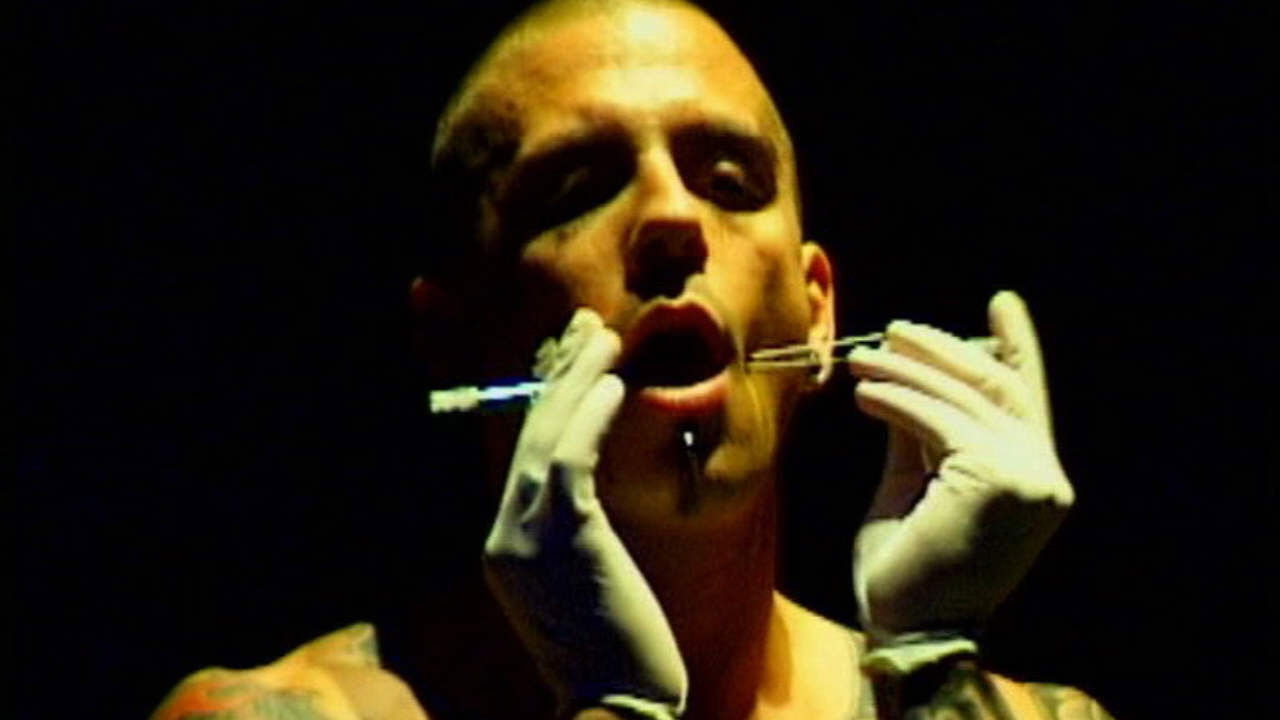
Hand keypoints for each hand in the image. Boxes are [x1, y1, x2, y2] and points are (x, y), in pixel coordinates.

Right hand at [483, 309, 687, 718]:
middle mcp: (504, 538)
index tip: (572, 360)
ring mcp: (527, 540)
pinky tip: (614, 384)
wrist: (616, 710)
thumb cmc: (613, 655)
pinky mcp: (565, 541)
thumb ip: (571, 542)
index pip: (523, 456)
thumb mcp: (579, 591)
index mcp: (504, 549)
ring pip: (545, 438)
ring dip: (576, 380)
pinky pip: (571, 461)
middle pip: (527, 436)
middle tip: (585, 326)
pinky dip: (590, 417)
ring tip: (604, 337)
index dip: (546, 400)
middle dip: (557, 374)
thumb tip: (585, 498)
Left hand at [848, 291, 1073, 637]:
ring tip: (863, 360)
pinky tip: (864, 393)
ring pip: (963, 398)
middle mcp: (1044, 474)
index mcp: (1034, 476)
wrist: (906, 628)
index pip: (1028, 394)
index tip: (1003, 300)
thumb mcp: (914, 485)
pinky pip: (938, 420)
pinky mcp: (996, 479)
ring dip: (907, 370)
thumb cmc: (907, 567)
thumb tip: (907, 377)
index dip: (1018, 343)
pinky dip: (897, 400)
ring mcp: (1028, 478)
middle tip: (894, 329)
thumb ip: (922, 434)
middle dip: (942, 349)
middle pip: (996, 385)